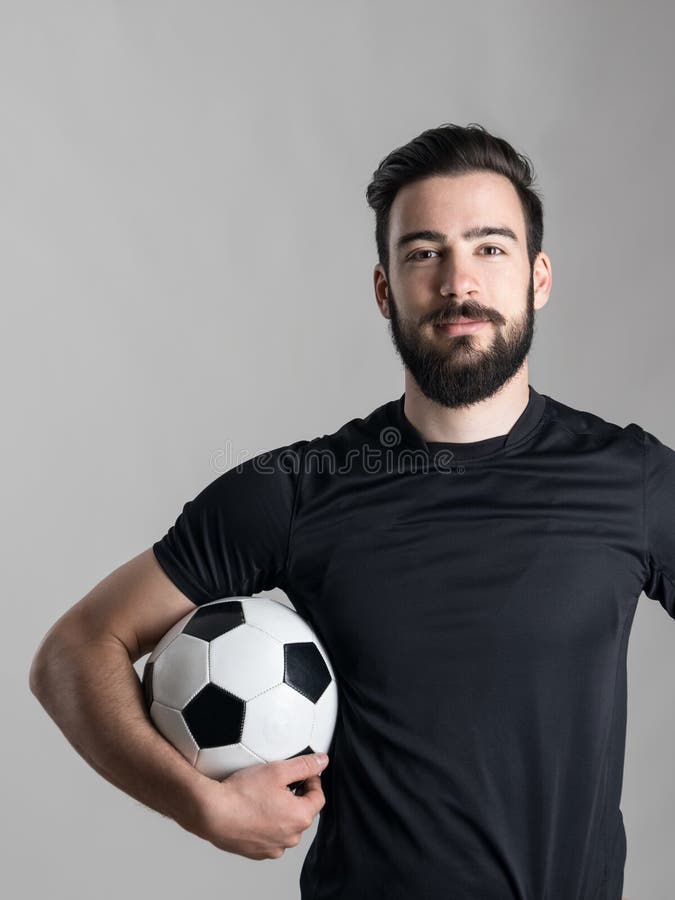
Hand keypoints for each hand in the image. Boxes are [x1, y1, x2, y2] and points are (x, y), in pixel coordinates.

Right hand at [192, 752, 328, 859]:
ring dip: (281, 812)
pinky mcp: (257, 852)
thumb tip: (322, 762)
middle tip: (278, 783)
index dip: (312, 781)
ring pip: (286, 826)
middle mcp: (290, 838)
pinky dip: (266, 825)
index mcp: (300, 818)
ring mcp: (273, 848)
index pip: (318, 797)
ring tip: (263, 797)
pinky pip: (270, 837)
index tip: (302, 773)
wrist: (212, 813)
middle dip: (295, 797)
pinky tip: (253, 812)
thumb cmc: (242, 794)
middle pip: (302, 812)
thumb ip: (304, 765)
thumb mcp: (278, 770)